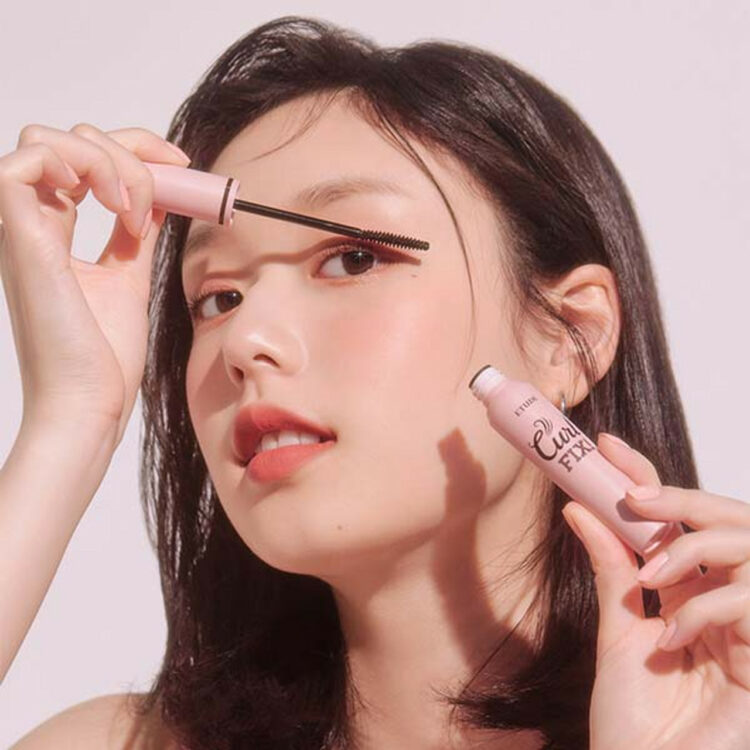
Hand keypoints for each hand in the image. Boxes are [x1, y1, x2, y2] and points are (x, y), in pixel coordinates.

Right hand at [0, 123, 189, 442]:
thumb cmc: (104, 357)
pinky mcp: (22, 242)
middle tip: (163, 195)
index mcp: (54, 234)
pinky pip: (23, 164)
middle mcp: (33, 225)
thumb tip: (156, 198)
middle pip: (66, 140)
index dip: (135, 148)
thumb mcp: (128, 278)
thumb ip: (132, 235)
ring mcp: (23, 231)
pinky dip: (78, 166)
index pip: (81, 158)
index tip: (182, 167)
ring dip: (109, 161)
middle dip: (129, 150)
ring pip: (45, 141)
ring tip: (134, 212)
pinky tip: (115, 207)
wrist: (91, 404)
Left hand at [561, 432, 749, 748]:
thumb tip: (577, 507)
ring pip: (747, 546)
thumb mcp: (617, 631)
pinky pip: (749, 602)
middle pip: (725, 520)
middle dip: (681, 497)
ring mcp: (747, 627)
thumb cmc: (633, 719)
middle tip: (635, 496)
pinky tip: (669, 641)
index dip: (647, 480)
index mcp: (683, 593)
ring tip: (651, 577)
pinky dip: (705, 610)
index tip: (605, 446)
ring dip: (692, 550)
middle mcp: (720, 601)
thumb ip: (610, 570)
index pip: (674, 522)